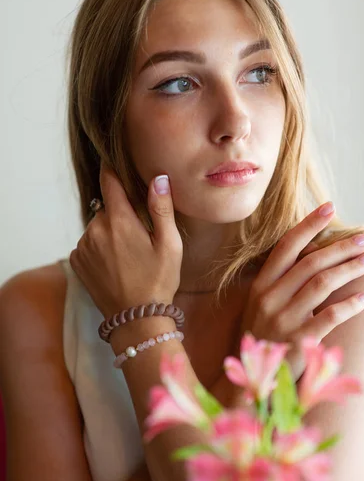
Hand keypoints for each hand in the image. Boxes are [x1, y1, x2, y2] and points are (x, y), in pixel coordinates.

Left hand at [69, 162, 182, 319]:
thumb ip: (161, 208)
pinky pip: (89, 243)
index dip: (112, 169)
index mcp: (119, 221)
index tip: (113, 161)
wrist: (135, 319)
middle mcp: (95, 229)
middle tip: (140, 236)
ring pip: (98, 226)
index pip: (109, 181)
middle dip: (122, 215)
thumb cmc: (158, 281)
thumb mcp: (169, 244)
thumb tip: (158, 178)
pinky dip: (100, 248)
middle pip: (108, 208)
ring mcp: (83, 246)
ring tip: (129, 256)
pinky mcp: (77, 261)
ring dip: (110, 232)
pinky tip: (116, 264)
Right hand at [238, 202, 363, 380]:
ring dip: (350, 269)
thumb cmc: (263, 338)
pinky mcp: (299, 340)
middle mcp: (269, 298)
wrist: (252, 381)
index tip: (329, 208)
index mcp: (260, 285)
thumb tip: (312, 258)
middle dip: (341, 247)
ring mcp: (283, 319)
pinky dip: (350, 305)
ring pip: (322, 283)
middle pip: (310, 262)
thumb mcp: (261, 307)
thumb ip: (281, 284)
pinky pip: (330, 316)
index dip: (309, 225)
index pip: (286, 246)